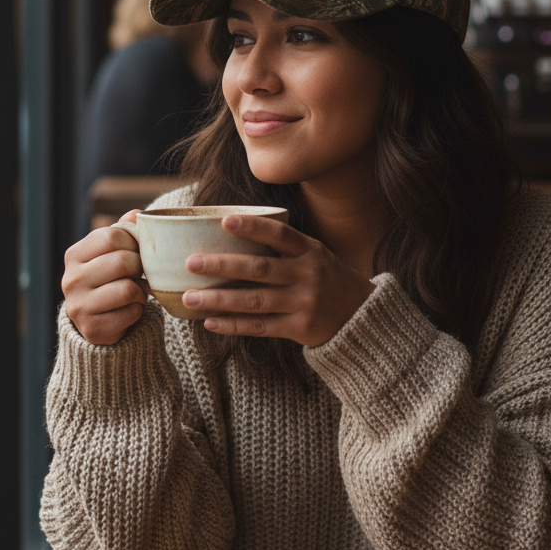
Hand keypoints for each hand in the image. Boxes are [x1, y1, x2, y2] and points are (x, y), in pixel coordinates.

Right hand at [62, 209, 151, 344]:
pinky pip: (131, 313)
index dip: (133, 242)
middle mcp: (71, 279)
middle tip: (138, 273)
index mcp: (74, 254)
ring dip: (140, 291)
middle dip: (140, 267)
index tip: (135, 251)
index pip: (113, 235)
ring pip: (128, 289)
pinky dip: (138, 310)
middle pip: (123, 261)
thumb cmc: (111, 277)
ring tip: (135, 291)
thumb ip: (124, 230)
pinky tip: (129, 309)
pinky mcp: (92, 329)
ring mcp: (78, 306)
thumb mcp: (113, 251)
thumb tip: (136, 214)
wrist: (98, 319)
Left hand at [181, 215, 375, 346]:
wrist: (360, 316)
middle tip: (191, 262)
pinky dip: (233, 325)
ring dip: (219, 299)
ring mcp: (304, 303)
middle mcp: (308, 275)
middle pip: (259, 269)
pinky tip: (210, 321)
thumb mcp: (315, 254)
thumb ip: (285, 247)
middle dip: (222, 265)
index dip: (252, 227)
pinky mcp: (300, 328)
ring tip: (190, 297)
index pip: (280, 234)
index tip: (225, 221)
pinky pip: (260, 327)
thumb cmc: (327, 278)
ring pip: (254, 301)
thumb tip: (233, 234)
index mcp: (311, 251)